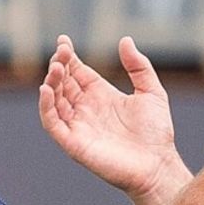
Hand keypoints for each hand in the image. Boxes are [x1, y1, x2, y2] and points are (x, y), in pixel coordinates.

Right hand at [39, 35, 186, 204]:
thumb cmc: (157, 133)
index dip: (69, 57)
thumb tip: (125, 40)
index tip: (63, 41)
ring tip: (56, 67)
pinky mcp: (73, 143)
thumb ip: (139, 66)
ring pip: (54, 100)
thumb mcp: (152, 91)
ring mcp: (78, 126)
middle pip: (63, 83)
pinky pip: (52, 123)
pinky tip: (46, 89)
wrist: (157, 165)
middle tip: (61, 53)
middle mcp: (86, 109)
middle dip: (59, 66)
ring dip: (51, 82)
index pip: (77, 72)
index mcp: (101, 96)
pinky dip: (46, 106)